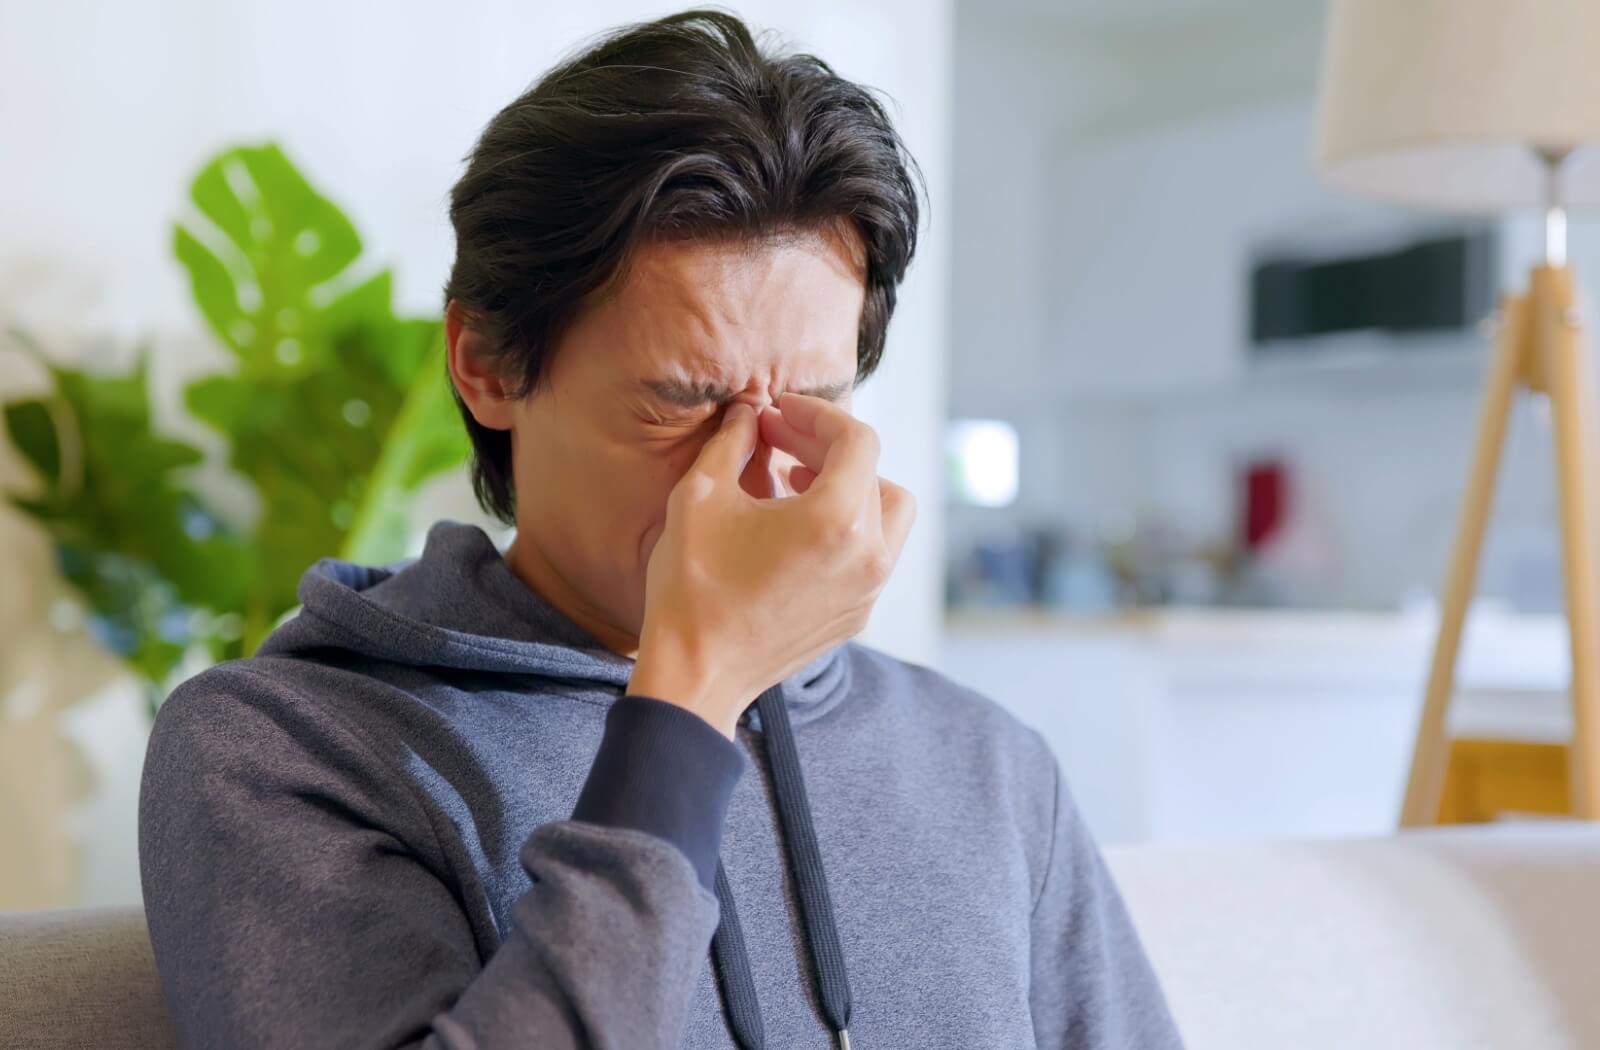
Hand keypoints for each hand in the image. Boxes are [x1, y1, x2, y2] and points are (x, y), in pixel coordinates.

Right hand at [628, 393, 914, 737]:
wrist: (697, 675)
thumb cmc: (693, 588)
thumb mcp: (702, 495)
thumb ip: (734, 441)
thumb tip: (748, 412)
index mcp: (838, 521)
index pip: (856, 440)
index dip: (817, 413)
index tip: (779, 410)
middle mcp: (870, 556)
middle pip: (876, 472)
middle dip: (827, 446)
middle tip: (777, 439)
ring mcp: (869, 591)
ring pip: (889, 514)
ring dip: (849, 485)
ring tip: (794, 481)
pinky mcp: (858, 615)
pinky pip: (872, 553)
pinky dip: (847, 526)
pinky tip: (796, 525)